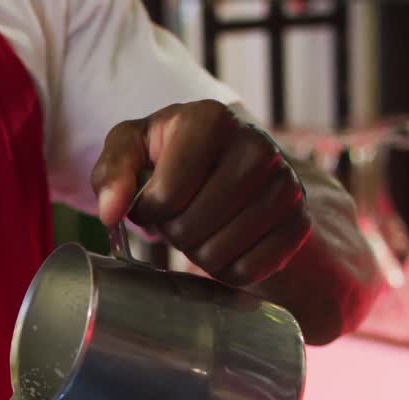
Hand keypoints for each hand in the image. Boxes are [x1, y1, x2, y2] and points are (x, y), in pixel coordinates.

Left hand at [91, 100, 312, 286]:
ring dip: (198, 253)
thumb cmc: (170, 154)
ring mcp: (285, 184)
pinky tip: (225, 245)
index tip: (153, 199)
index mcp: (209, 118)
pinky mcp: (299, 222)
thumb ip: (111, 173)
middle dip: (173, 232)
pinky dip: (228, 271)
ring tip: (201, 228)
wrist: (232, 163)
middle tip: (179, 216)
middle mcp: (256, 145)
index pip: (165, 195)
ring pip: (218, 255)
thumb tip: (110, 211)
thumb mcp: (132, 148)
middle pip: (190, 228)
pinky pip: (250, 271)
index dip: (148, 209)